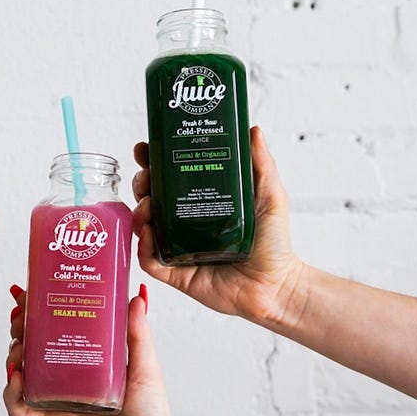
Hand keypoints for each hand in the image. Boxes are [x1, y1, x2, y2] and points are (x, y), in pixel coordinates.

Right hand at [3, 285, 181, 415]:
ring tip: (19, 343)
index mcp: (85, 362)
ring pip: (20, 373)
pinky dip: (11, 392)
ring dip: (13, 354)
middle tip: (20, 316)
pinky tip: (17, 376)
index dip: (39, 312)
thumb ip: (138, 333)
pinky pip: (19, 408)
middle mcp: (66, 379)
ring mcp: (54, 401)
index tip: (30, 293)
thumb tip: (138, 296)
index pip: (56, 330)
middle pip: (32, 347)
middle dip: (21, 328)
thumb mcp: (145, 366)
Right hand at [132, 126, 304, 327]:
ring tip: (146, 205)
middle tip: (146, 178)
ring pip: (144, 226)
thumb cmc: (274, 244)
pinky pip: (150, 260)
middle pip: (151, 197)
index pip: (170, 177)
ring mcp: (178, 248)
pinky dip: (144, 246)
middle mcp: (185, 223)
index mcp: (201, 201)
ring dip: (138, 212)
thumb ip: (261, 164)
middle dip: (142, 183)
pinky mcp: (176, 273)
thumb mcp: (269, 196)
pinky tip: (149, 233)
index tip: (146, 148)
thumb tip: (254, 130)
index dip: (153, 161)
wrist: (278, 285)